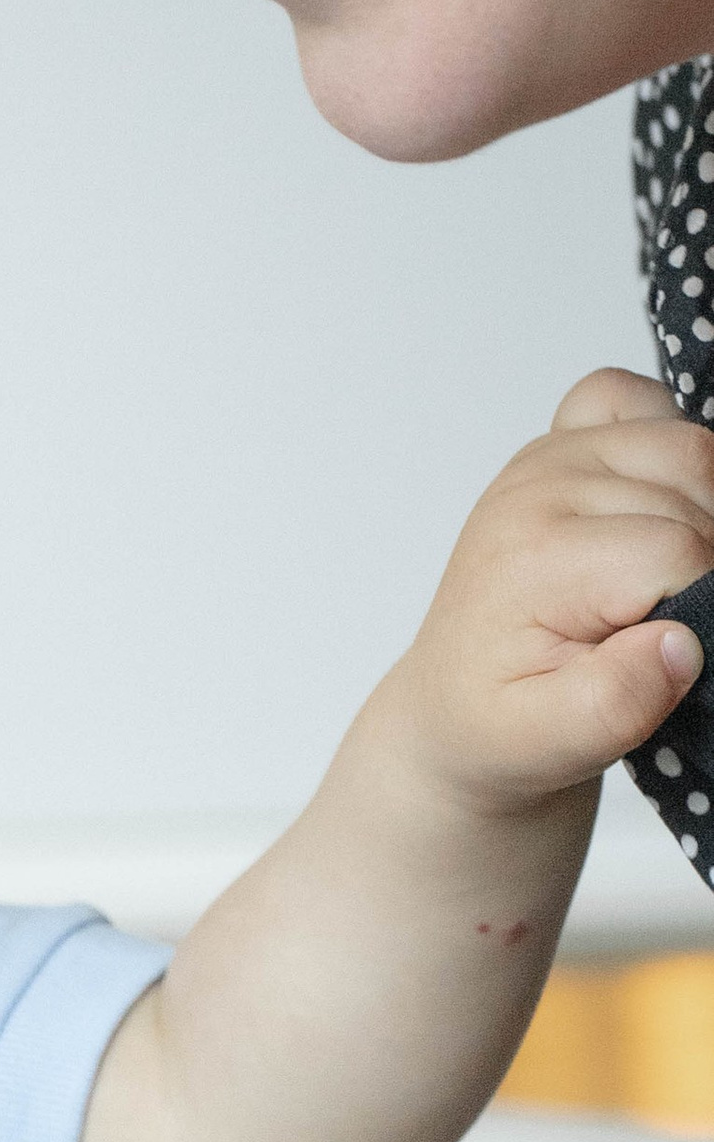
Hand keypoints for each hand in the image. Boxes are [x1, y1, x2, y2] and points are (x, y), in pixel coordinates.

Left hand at [369, 369, 713, 827]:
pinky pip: (636, 398)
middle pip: (695, 491)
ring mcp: (550, 456)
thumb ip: (613, 703)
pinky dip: (665, 443)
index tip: (663, 647)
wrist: (453, 707)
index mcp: (535, 556)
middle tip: (653, 620)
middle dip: (704, 561)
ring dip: (701, 508)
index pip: (681, 551)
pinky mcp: (561, 444)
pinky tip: (652, 505)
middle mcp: (539, 488)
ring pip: (689, 448)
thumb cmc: (497, 720)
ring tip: (661, 577)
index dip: (700, 602)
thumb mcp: (548, 743)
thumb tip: (678, 645)